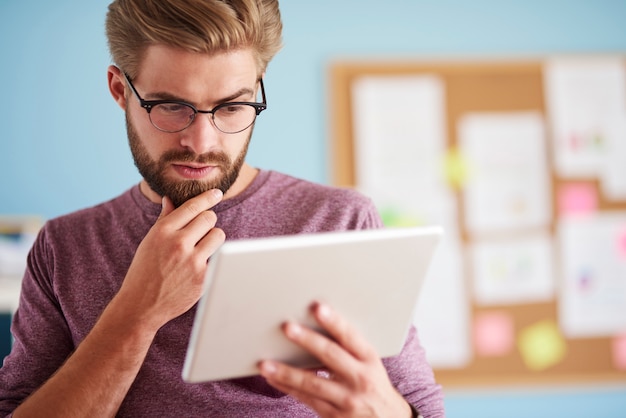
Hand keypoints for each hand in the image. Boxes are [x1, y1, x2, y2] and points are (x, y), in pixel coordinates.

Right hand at [117, 189, 224, 328]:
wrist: (141, 306)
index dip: (208, 198)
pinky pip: (219, 257)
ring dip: (213, 238)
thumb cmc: (144, 270)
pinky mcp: (204, 278)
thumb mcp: (149, 241)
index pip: (192, 206)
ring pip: (218, 235)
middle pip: (209, 218)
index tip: (217, 193)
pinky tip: (198, 266)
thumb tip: (170, 199)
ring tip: (201, 247)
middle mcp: (178, 243)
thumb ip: (164, 220)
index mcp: (163, 231)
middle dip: (207, 221)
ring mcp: (193, 261)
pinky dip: (211, 259)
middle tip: (200, 230)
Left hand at [258, 302, 412, 417]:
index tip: (318, 308)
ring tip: (266, 364)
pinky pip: (307, 399)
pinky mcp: (335, 416)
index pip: (351, 336)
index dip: (334, 322)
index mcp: (370, 359)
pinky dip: (288, 388)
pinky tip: (273, 379)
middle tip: (287, 327)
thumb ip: (347, 348)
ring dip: (286, 372)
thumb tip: (313, 327)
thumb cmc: (372, 383)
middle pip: (331, 355)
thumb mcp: (369, 363)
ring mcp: (348, 399)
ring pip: (313, 383)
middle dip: (308, 340)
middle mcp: (361, 378)